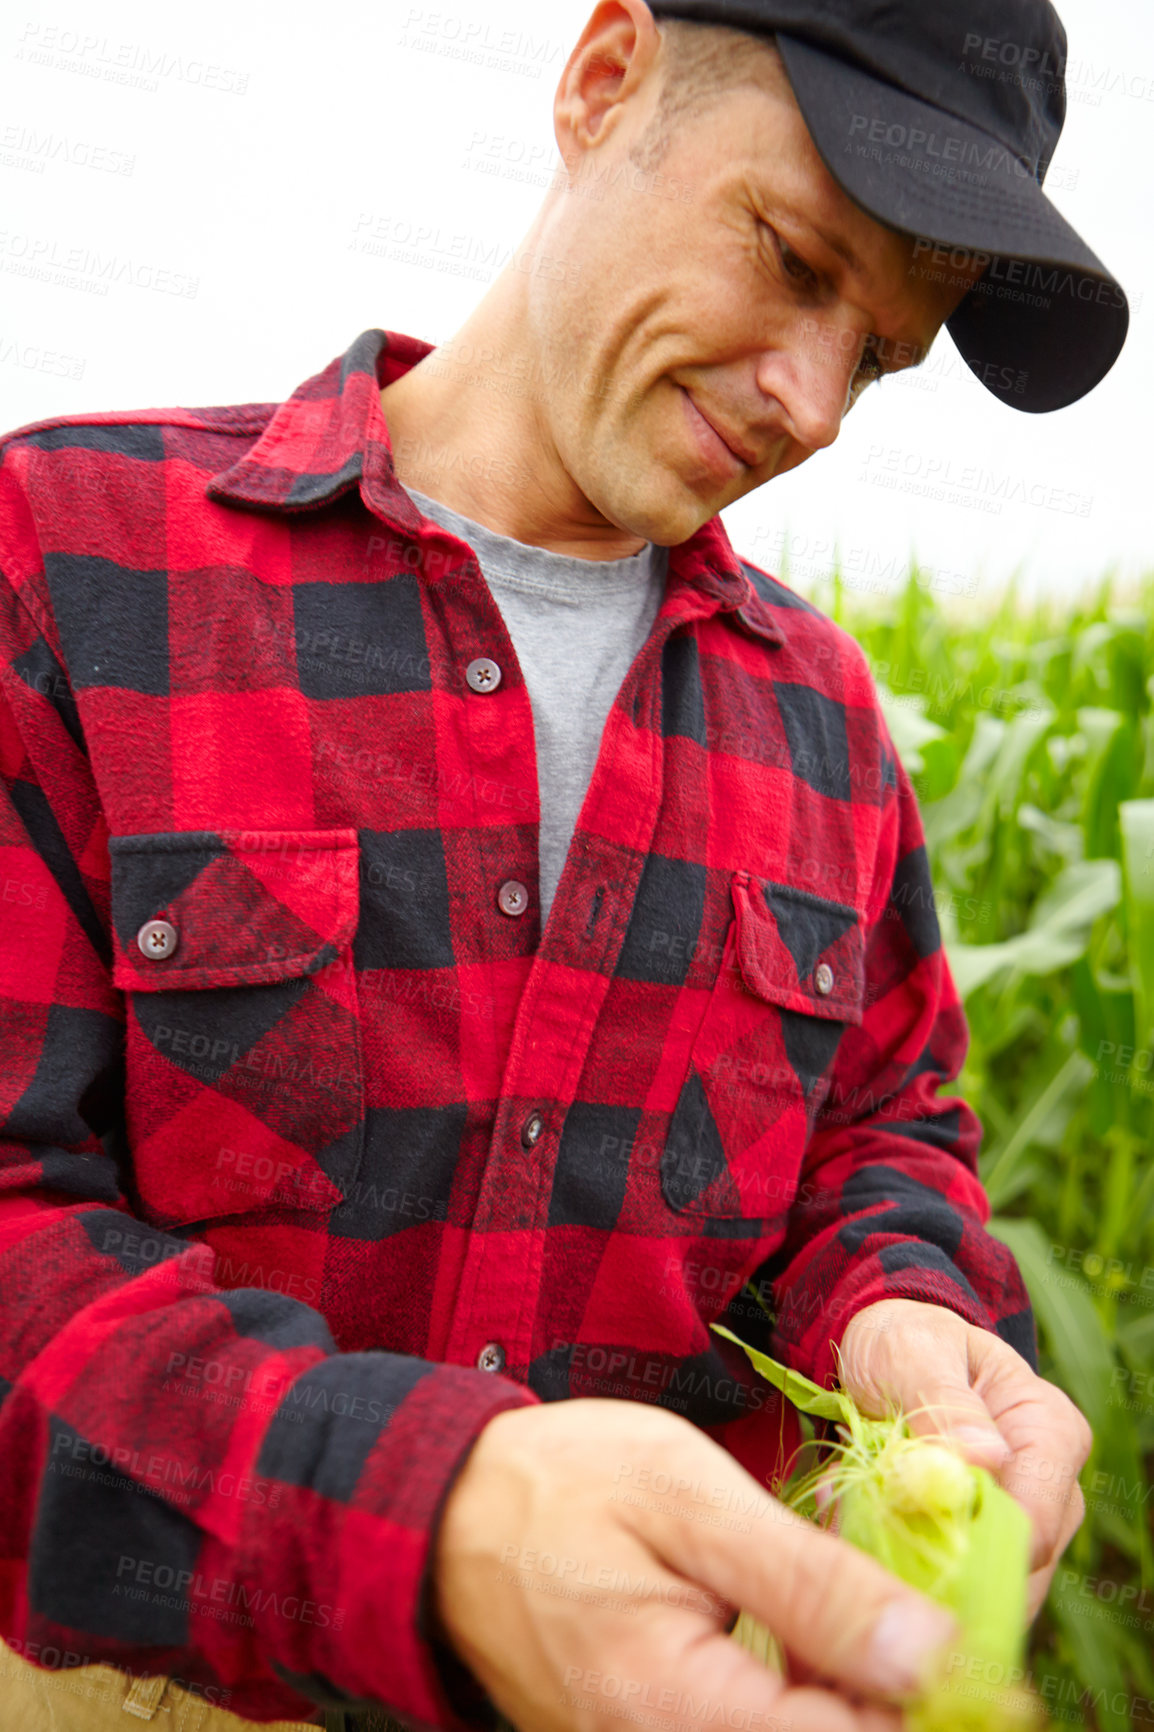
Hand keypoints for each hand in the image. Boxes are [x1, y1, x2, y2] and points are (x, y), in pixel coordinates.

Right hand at [432, 1396, 961, 1731]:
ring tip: (863, 1622)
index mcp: (675, 1710)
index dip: (931, 1701)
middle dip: (887, 1702)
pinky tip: (810, 1640)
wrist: (446, 1514)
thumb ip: (808, 1582)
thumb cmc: (564, 1485)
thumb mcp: (688, 1498)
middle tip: (911, 1620)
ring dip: (848, 1701)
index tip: (966, 1638)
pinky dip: (800, 1702)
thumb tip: (931, 1655)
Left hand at [838, 1299, 1091, 1618]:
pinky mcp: (980, 1548)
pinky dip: (901, 1571)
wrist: (882, 1350)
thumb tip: (989, 1460)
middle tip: (858, 1530)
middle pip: (1015, 1568)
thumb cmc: (906, 1341)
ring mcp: (1021, 1526)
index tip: (902, 1530)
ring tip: (849, 1522)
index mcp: (1051, 1431)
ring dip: (911, 1569)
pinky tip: (857, 1534)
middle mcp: (1052, 1488)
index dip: (978, 1543)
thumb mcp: (913, 1353)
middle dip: (936, 1562)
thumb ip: (944, 1403)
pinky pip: (951, 1584)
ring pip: (981, 1587)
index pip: (1039, 1518)